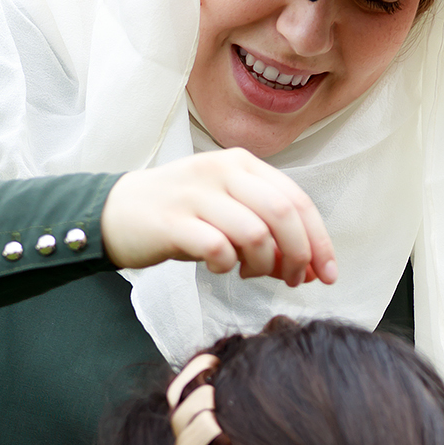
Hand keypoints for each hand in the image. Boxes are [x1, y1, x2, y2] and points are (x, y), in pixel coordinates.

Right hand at [102, 151, 337, 287]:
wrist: (117, 212)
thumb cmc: (181, 215)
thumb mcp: (229, 209)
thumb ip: (268, 229)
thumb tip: (309, 266)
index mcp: (242, 164)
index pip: (297, 200)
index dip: (318, 241)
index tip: (326, 275)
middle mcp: (221, 171)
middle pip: (282, 214)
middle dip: (297, 255)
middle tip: (291, 280)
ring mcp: (195, 194)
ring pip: (254, 232)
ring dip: (262, 263)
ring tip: (249, 273)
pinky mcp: (172, 221)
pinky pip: (217, 248)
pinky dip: (227, 265)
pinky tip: (220, 268)